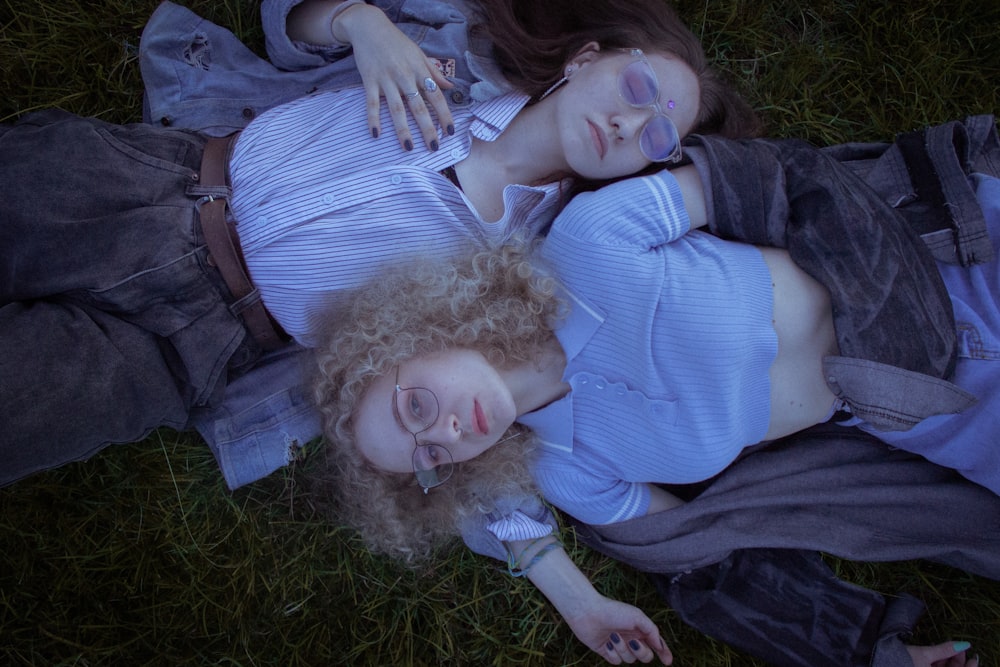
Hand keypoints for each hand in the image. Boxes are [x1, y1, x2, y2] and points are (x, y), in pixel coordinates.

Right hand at [335, 3, 454, 150]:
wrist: (369, 27)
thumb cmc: (396, 42)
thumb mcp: (418, 53)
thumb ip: (434, 72)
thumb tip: (451, 87)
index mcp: (419, 70)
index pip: (435, 96)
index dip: (444, 114)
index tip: (450, 131)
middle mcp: (404, 76)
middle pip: (418, 107)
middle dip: (427, 128)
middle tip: (434, 147)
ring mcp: (386, 80)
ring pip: (396, 109)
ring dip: (403, 130)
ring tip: (409, 147)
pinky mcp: (369, 81)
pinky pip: (372, 103)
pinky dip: (373, 119)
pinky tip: (376, 134)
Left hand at [562, 594, 672, 664]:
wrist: (588, 612)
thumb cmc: (613, 611)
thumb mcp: (637, 617)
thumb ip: (652, 631)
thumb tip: (660, 645)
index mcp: (640, 629)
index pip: (656, 644)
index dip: (663, 652)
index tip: (668, 661)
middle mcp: (631, 638)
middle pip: (645, 656)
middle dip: (641, 652)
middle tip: (633, 643)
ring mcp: (619, 646)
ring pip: (630, 659)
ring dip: (622, 649)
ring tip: (613, 636)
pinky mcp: (607, 652)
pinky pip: (616, 661)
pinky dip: (612, 653)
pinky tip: (606, 643)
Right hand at [906, 641, 978, 666]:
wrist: (878, 662)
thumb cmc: (902, 660)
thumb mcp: (925, 654)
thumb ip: (945, 650)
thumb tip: (965, 644)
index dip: (969, 666)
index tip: (974, 656)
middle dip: (955, 661)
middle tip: (957, 648)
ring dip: (946, 662)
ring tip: (943, 649)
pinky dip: (936, 664)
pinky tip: (935, 655)